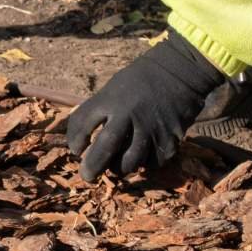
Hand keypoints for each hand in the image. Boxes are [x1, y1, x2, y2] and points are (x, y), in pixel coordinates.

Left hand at [65, 31, 226, 180]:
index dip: (74, 140)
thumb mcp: (113, 89)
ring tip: (114, 167)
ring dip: (119, 168)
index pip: (82, 122)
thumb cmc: (138, 81)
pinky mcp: (169, 140)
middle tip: (87, 176)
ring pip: (130, 162)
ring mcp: (150, 129)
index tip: (76, 149)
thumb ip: (99, 111)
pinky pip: (152, 163)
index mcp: (110, 99)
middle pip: (106, 147)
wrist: (177, 74)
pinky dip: (143, 164)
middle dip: (93, 166)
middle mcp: (129, 114)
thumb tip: (81, 138)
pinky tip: (140, 157)